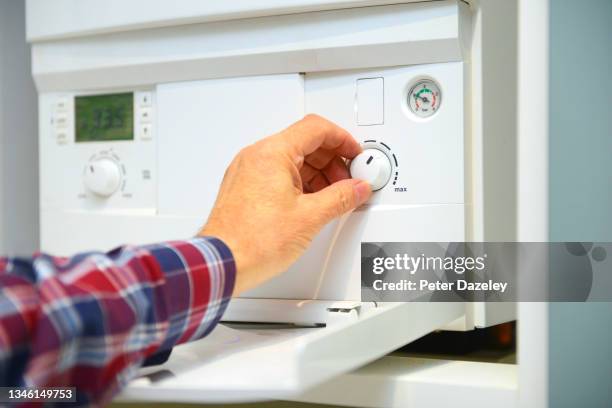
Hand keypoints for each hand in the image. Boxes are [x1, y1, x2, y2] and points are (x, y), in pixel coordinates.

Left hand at [200, 114, 371, 294]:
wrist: (222, 263)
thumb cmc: (253, 241)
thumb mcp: (310, 217)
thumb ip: (341, 197)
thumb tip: (357, 188)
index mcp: (272, 153)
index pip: (316, 129)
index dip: (342, 140)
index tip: (355, 154)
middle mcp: (256, 157)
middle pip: (304, 142)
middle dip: (331, 160)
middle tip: (348, 179)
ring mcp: (247, 171)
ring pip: (290, 159)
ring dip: (316, 173)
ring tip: (333, 195)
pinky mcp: (243, 187)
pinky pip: (276, 173)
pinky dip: (298, 182)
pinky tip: (311, 201)